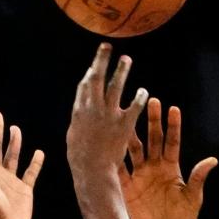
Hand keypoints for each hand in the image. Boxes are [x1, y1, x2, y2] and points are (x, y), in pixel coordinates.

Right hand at [66, 43, 147, 182]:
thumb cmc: (81, 161)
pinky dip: (139, 97)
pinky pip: (134, 106)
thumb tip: (79, 115)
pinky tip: (144, 90)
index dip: (90, 74)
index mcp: (79, 112)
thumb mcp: (74, 138)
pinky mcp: (124, 124)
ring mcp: (108, 115)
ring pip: (115, 86)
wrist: (92, 171)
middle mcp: (92, 108)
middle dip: (101, 60)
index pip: (84, 87)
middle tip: (107, 47)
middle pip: (96, 78)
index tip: (94, 66)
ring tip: (126, 59)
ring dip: (121, 70)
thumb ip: (79, 123)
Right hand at [122, 98, 216, 218]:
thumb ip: (198, 178)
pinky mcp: (128, 189)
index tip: (173, 108)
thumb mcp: (193, 198)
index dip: (173, 126)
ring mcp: (140, 177)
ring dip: (130, 134)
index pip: (172, 141)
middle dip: (152, 120)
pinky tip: (108, 143)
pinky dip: (114, 158)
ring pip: (134, 150)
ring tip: (124, 115)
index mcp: (171, 168)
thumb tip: (212, 160)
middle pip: (153, 139)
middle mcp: (155, 168)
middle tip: (150, 100)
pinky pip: (119, 171)